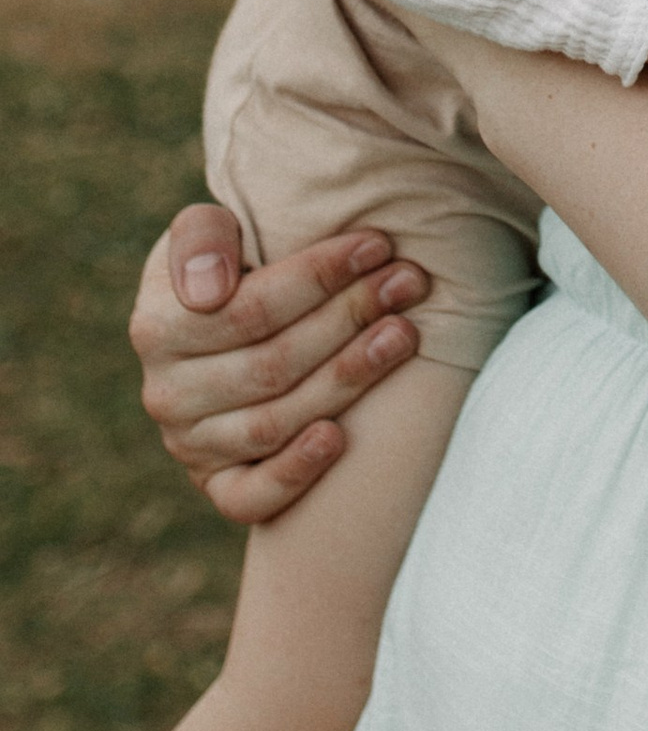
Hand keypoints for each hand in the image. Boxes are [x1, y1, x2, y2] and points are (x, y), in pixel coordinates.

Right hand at [131, 211, 428, 524]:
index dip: (317, 276)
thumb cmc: (233, 268)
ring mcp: (192, 446)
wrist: (232, 328)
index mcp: (156, 329)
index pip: (249, 309)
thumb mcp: (207, 232)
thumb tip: (208, 291)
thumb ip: (200, 237)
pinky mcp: (220, 487)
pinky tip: (339, 438)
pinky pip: (251, 498)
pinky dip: (294, 472)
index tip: (377, 245)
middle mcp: (167, 395)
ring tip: (403, 335)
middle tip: (407, 283)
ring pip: (274, 422)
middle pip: (272, 364)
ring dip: (347, 379)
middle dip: (348, 318)